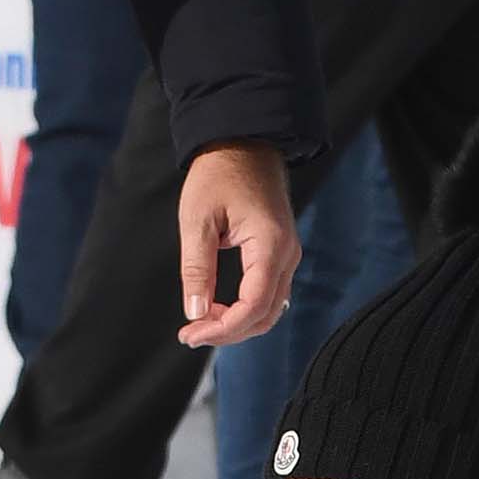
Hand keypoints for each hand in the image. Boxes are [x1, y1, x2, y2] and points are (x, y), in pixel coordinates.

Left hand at [176, 142, 296, 348]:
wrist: (244, 143)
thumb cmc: (218, 174)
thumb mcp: (197, 219)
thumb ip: (196, 269)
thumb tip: (195, 313)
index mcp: (270, 245)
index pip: (253, 306)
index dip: (223, 328)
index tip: (190, 333)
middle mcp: (287, 255)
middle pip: (264, 316)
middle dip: (228, 332)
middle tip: (190, 335)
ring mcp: (288, 256)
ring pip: (269, 310)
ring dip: (236, 324)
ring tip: (200, 324)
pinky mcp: (280, 255)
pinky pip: (268, 295)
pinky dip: (244, 310)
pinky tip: (218, 308)